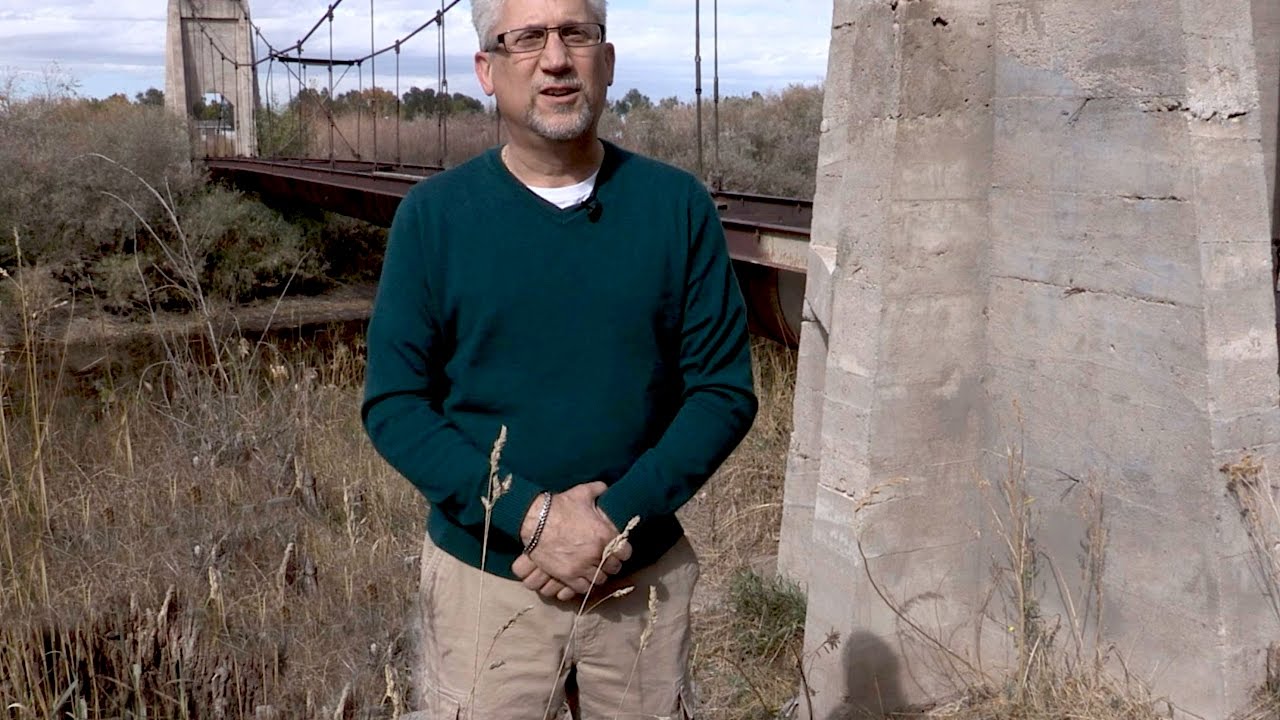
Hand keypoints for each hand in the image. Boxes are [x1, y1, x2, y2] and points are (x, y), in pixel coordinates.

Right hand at [513, 482, 632, 595]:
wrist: (535, 519)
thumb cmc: (559, 506)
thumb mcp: (582, 493)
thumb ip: (598, 489)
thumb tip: (605, 486)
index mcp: (605, 535)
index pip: (625, 552)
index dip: (622, 552)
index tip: (618, 550)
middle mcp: (596, 553)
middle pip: (613, 568)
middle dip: (610, 564)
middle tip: (604, 560)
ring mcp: (581, 566)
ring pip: (599, 580)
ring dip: (598, 575)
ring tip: (593, 569)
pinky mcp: (567, 575)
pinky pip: (583, 588)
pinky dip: (584, 585)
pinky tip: (582, 578)